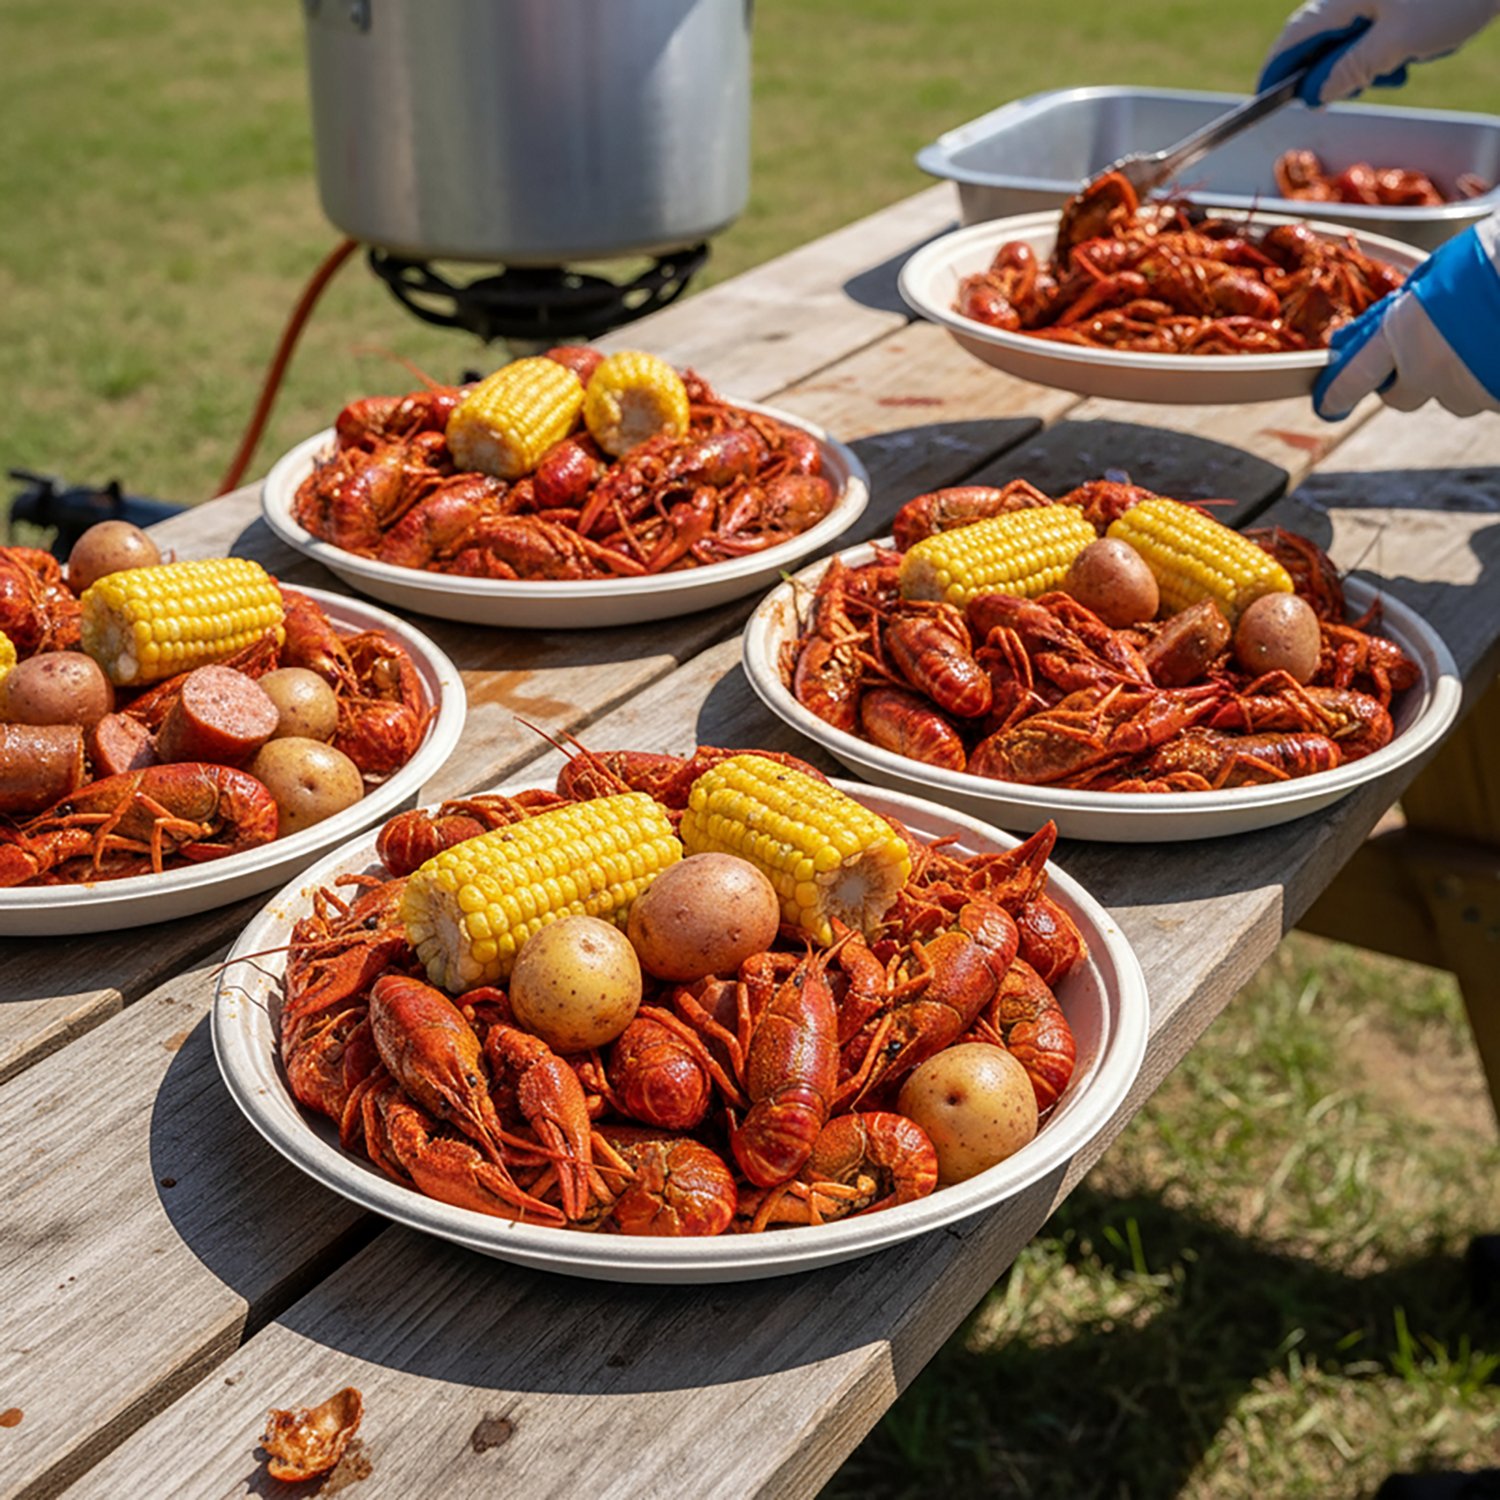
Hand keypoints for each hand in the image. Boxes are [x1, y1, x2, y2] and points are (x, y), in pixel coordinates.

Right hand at [1259, 0, 1498, 104]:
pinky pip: (1379, 28)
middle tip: (1359, 90)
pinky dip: (1390, 47)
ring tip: (1401, 67)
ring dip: (1368, 62)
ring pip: (1352, 38)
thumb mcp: (1397, 43)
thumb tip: (1313, 94)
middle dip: (1334, 72)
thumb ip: (1349, 71)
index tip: (1263, 104)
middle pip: (1322, 40)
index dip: (1275, 74)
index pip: (1292, 39)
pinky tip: (1415, 50)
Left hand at [1314, 216, 1499, 419]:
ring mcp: (1471, 388)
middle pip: (1400, 399)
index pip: (1352, 380)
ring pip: (1453, 396)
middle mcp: (1432, 369)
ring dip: (1459, 376)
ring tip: (1485, 334)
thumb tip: (1382, 331)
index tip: (1329, 403)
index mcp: (1405, 333)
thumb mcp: (1439, 270)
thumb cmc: (1497, 253)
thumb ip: (1408, 311)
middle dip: (1407, 379)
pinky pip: (1490, 396)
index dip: (1336, 395)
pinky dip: (1493, 377)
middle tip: (1430, 348)